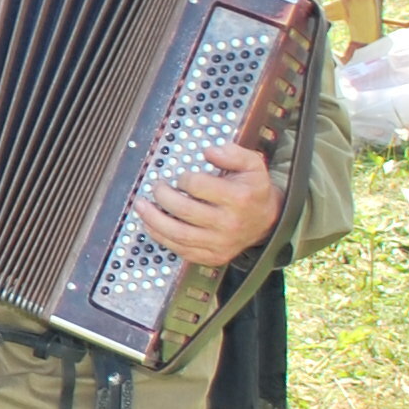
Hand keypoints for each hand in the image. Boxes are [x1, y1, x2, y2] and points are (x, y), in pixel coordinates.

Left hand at [133, 140, 283, 270]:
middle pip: (185, 211)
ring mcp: (221, 243)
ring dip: (153, 220)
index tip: (181, 177)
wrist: (268, 222)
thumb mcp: (253, 165)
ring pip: (179, 235)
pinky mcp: (213, 257)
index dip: (184, 179)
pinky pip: (182, 250)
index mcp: (238, 198)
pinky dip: (161, 238)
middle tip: (155, 188)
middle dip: (162, 197)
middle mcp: (229, 223)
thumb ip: (233, 153)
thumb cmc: (254, 190)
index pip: (198, 186)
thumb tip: (209, 151)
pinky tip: (150, 225)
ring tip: (140, 206)